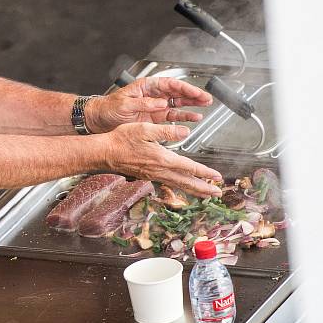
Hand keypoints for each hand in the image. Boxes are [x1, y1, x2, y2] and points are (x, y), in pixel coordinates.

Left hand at [88, 77, 211, 131]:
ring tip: (205, 106)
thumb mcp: (124, 104)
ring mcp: (155, 107)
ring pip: (178, 104)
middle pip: (178, 93)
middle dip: (193, 95)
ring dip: (192, 105)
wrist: (99, 120)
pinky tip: (193, 118)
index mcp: (146, 87)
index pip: (170, 84)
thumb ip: (143, 104)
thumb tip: (161, 103)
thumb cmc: (109, 108)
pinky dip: (184, 117)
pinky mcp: (155, 118)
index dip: (185, 87)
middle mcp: (153, 95)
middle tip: (207, 98)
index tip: (196, 91)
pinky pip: (173, 116)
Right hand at [105, 123, 222, 196]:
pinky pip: (168, 184)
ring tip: (205, 193)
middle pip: (186, 182)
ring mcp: (153, 175)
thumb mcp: (145, 128)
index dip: (204, 173)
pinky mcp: (147, 176)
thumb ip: (166, 131)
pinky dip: (179, 187)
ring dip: (194, 190)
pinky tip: (182, 185)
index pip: (189, 167)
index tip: (217, 177)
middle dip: (203, 188)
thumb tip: (185, 132)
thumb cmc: (122, 139)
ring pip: (178, 185)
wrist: (106, 152)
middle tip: (217, 193)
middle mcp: (160, 170)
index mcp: (162, 158)